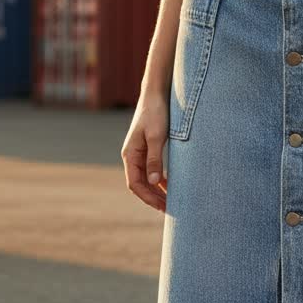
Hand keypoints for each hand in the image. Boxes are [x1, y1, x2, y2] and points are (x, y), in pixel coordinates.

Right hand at [121, 90, 168, 212]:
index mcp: (130, 154)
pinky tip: (171, 184)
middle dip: (153, 197)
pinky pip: (151, 169)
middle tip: (170, 209)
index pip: (135, 184)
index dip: (148, 198)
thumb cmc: (156, 112)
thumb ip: (154, 159)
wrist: (156, 93)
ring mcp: (140, 152)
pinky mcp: (148, 147)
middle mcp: (132, 155)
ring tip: (171, 200)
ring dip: (157, 190)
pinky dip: (160, 179)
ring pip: (146, 177)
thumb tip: (154, 182)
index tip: (163, 207)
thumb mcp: (157, 136)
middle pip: (140, 184)